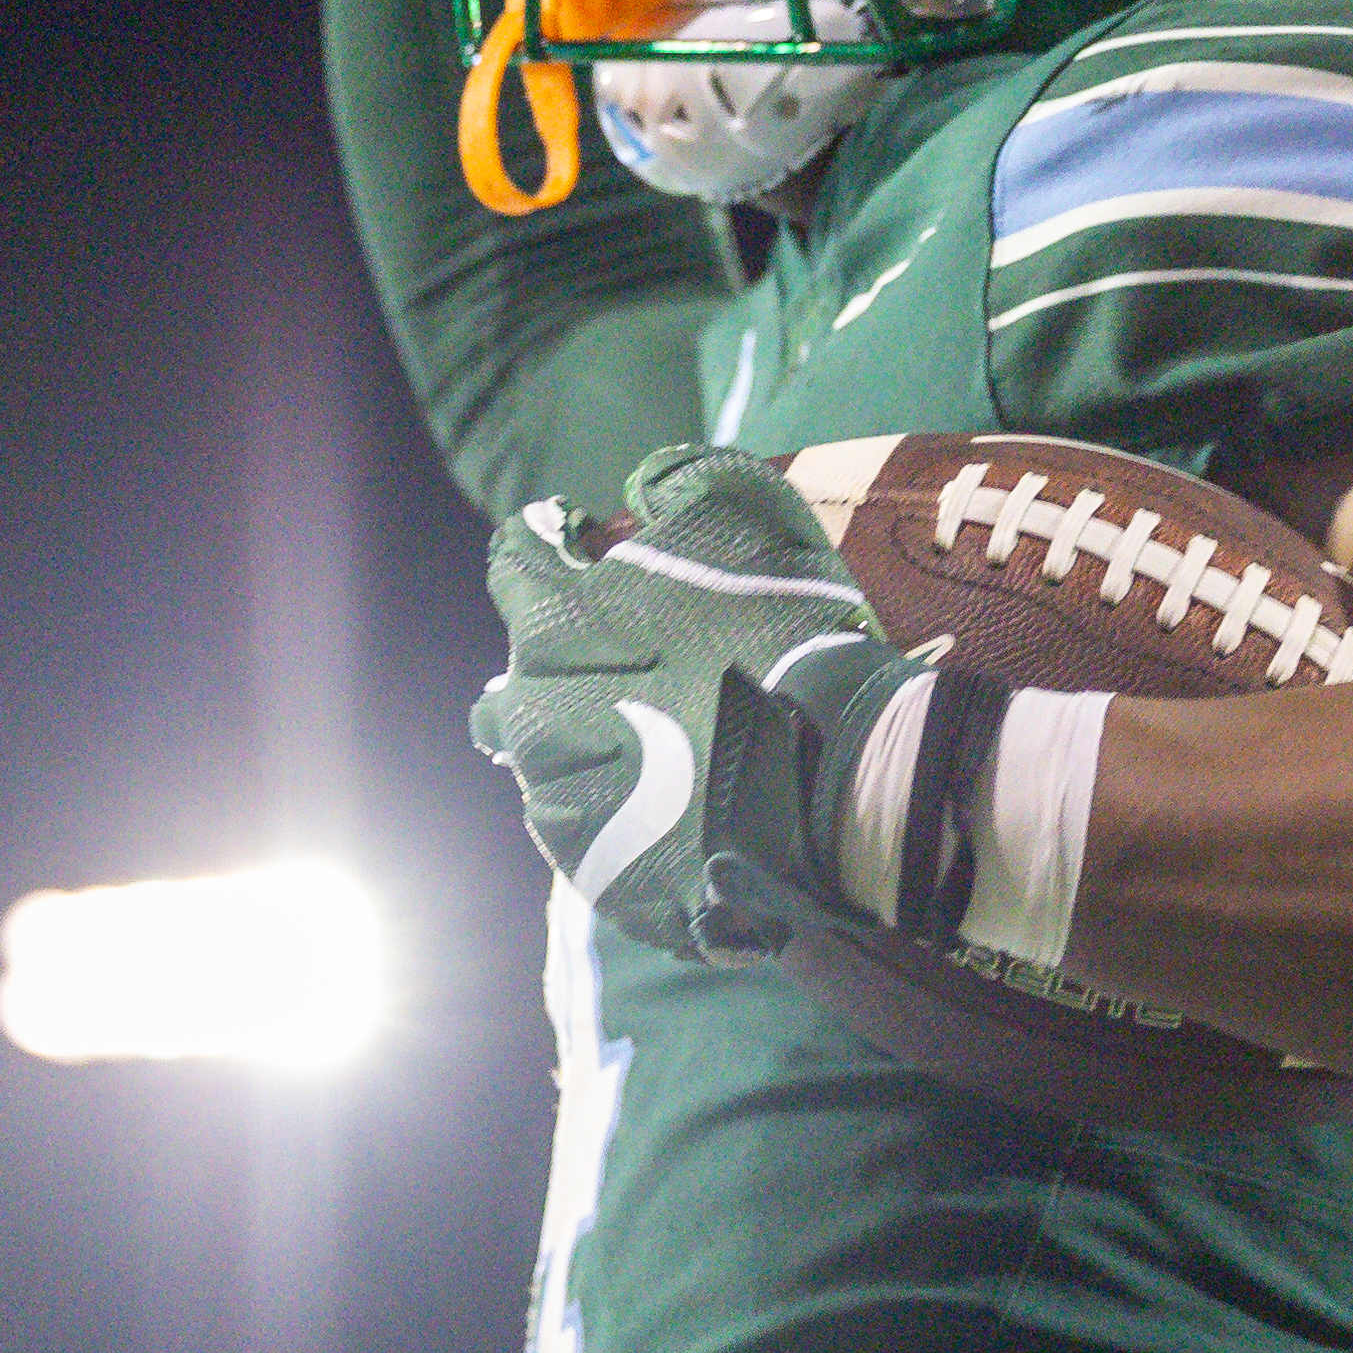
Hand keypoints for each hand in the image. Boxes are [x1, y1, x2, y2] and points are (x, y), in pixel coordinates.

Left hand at [474, 448, 922, 961]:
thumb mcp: (749, 515)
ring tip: (646, 739)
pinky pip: (581, 831)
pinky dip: (612, 810)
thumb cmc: (790, 636)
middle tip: (625, 662)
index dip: (552, 546)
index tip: (585, 547)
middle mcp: (534, 712)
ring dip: (579, 742)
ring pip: (539, 763)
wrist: (837, 779)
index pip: (515, 563)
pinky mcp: (598, 869)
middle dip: (559, 662)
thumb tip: (642, 486)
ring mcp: (562, 800)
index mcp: (554, 621)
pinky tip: (663, 800)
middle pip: (516, 680)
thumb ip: (683, 482)